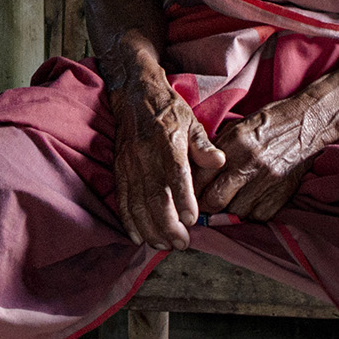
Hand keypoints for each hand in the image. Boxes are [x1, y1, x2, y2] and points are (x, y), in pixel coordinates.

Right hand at [105, 58, 224, 249]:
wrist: (135, 94)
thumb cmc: (169, 110)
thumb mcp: (193, 121)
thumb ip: (204, 146)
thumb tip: (219, 162)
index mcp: (168, 142)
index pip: (175, 174)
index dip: (182, 199)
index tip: (192, 220)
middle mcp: (146, 155)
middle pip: (154, 196)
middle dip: (167, 224)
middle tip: (181, 243)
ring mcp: (129, 164)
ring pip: (137, 203)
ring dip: (149, 228)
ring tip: (163, 245)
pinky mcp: (119, 169)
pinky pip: (122, 199)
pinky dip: (129, 220)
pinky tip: (139, 236)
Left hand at [199, 80, 338, 222]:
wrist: (307, 123)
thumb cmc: (268, 124)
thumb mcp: (236, 128)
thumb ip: (216, 152)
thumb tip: (193, 174)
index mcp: (233, 144)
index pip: (200, 177)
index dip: (190, 190)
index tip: (188, 195)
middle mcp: (248, 163)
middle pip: (214, 200)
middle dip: (206, 205)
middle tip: (205, 204)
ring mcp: (267, 180)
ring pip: (235, 211)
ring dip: (229, 210)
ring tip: (230, 201)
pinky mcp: (282, 193)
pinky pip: (258, 216)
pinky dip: (250, 213)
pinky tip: (250, 201)